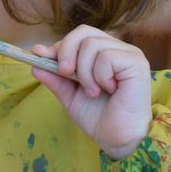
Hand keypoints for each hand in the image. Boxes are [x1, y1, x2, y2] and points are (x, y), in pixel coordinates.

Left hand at [32, 26, 152, 159]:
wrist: (116, 139)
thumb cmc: (99, 117)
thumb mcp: (70, 95)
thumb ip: (55, 78)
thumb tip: (34, 63)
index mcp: (104, 52)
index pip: (79, 36)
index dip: (59, 45)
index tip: (40, 55)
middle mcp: (118, 48)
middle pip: (84, 32)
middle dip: (67, 52)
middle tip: (65, 74)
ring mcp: (129, 53)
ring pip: (92, 45)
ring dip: (85, 73)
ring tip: (93, 92)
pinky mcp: (136, 62)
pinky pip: (106, 57)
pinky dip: (99, 76)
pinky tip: (108, 90)